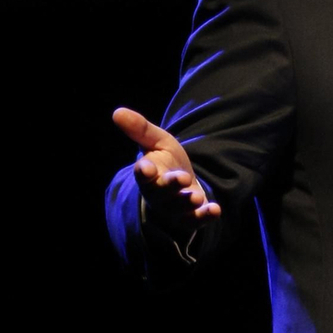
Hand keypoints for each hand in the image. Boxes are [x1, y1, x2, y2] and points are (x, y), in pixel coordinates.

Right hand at [113, 107, 220, 224]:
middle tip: (182, 178)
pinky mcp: (188, 219)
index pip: (142, 174)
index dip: (143, 172)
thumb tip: (117, 112)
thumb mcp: (156, 141)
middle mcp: (157, 193)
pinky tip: (215, 210)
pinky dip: (204, 217)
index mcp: (148, 173)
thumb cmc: (165, 161)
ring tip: (196, 197)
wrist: (182, 185)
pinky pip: (195, 221)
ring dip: (186, 203)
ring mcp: (172, 208)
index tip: (146, 168)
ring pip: (177, 209)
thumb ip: (140, 129)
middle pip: (160, 193)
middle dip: (170, 186)